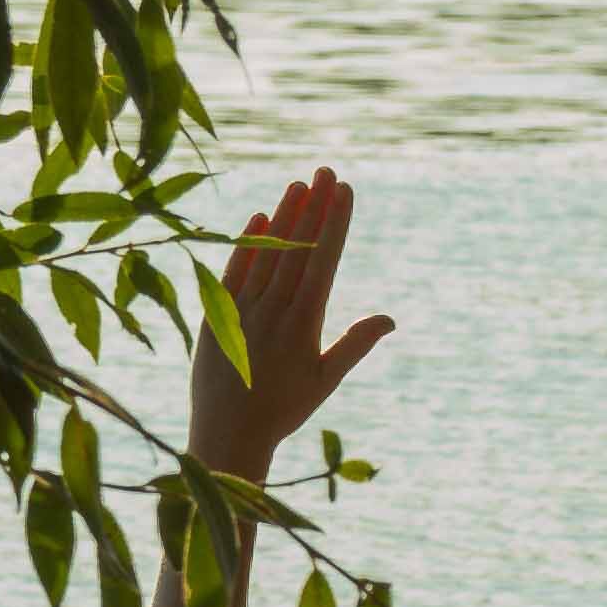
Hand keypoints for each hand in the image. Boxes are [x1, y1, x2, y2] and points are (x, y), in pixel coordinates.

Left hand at [190, 167, 392, 477]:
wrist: (227, 435)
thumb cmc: (284, 411)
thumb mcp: (324, 380)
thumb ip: (354, 345)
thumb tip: (390, 319)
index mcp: (304, 326)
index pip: (324, 261)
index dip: (335, 223)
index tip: (345, 192)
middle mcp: (273, 312)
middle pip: (297, 248)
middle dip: (314, 207)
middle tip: (326, 170)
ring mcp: (242, 310)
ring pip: (267, 254)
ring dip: (285, 216)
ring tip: (300, 184)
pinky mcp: (216, 315)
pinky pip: (234, 270)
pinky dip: (248, 243)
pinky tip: (262, 216)